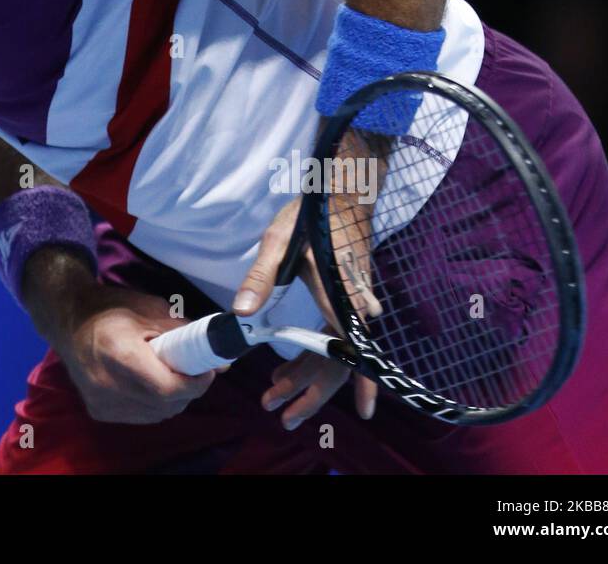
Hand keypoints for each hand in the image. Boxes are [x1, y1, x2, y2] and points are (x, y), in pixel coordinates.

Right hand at [50, 284, 230, 424]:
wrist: (69, 320)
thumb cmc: (112, 308)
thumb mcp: (152, 309)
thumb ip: (186, 334)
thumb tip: (221, 362)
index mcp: (120, 354)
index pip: (168, 388)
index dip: (195, 383)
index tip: (206, 370)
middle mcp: (108, 384)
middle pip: (165, 404)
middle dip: (188, 390)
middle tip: (193, 370)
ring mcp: (101, 402)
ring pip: (156, 414)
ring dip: (173, 399)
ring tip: (171, 374)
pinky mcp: (98, 412)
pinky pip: (141, 416)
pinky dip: (155, 405)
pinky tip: (151, 384)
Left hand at [231, 126, 387, 428]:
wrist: (344, 191)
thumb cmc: (312, 214)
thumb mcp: (278, 242)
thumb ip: (261, 278)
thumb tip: (244, 314)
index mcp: (341, 294)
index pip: (353, 346)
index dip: (359, 382)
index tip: (363, 412)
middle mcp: (355, 305)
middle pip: (343, 359)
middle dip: (313, 391)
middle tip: (282, 414)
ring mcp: (354, 304)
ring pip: (337, 352)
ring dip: (308, 376)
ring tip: (274, 394)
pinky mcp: (347, 301)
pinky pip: (335, 338)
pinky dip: (312, 356)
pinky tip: (288, 366)